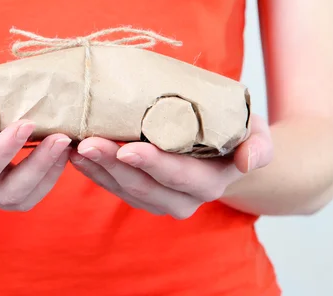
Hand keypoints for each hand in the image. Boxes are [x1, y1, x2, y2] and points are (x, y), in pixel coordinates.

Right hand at [0, 102, 71, 210]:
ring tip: (67, 144)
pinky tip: (59, 153)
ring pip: (22, 198)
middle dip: (39, 166)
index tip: (25, 123)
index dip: (2, 152)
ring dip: (49, 174)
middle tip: (62, 136)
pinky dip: (47, 176)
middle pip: (8, 192)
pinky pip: (25, 193)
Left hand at [69, 115, 273, 218]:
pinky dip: (94, 172)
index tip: (127, 148)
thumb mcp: (255, 132)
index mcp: (208, 182)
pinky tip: (75, 155)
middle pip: (142, 185)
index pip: (178, 176)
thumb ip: (258, 146)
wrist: (223, 150)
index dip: (152, 164)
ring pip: (122, 188)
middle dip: (112, 164)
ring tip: (74, 146)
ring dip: (97, 169)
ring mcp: (158, 200)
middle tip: (86, 142)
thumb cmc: (235, 134)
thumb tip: (251, 162)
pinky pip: (113, 187)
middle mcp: (182, 199)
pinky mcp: (140, 194)